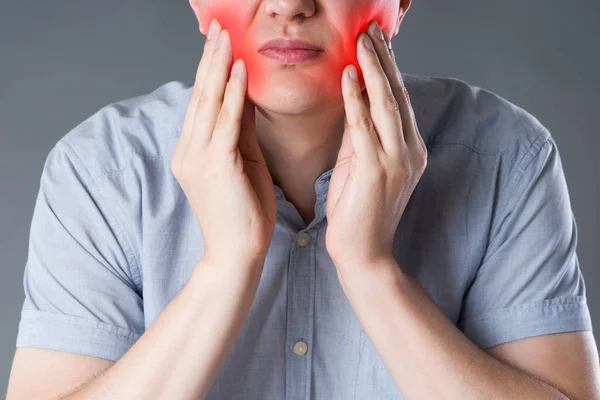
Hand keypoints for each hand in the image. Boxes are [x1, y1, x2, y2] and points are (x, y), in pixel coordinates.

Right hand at [170, 19, 276, 268]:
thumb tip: (246, 93)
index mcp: (193, 150)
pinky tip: (238, 71)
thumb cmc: (244, 211)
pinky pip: (225, 121)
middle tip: (217, 27)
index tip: (219, 43)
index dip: (210, 70)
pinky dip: (232, 94)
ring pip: (209, 102)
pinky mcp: (215, 164)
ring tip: (225, 37)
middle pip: (201, 95)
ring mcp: (197, 157)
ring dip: (219, 66)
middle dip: (210, 59)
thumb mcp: (242, 162)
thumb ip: (241, 128)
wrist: (237, 253)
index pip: (202, 102)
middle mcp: (188, 150)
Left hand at [325, 20, 427, 271]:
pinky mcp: (377, 171)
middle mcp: (410, 151)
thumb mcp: (362, 165)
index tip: (376, 42)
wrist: (364, 254)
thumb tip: (352, 99)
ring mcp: (397, 161)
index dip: (389, 68)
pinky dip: (356, 99)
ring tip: (362, 40)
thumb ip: (361, 134)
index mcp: (410, 149)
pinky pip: (364, 127)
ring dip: (373, 69)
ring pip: (386, 104)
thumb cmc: (359, 211)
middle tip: (371, 29)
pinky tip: (348, 76)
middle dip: (384, 59)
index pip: (400, 100)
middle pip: (398, 94)